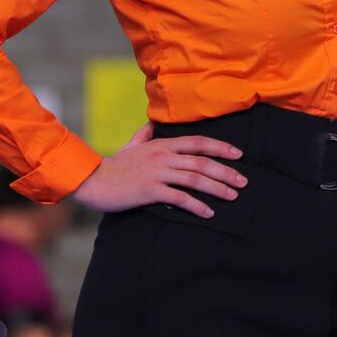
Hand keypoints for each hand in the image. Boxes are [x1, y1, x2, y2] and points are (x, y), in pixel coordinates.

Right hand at [70, 123, 246, 218]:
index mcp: (162, 144)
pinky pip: (179, 198)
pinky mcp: (150, 190)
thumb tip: (152, 124)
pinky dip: (196, 205)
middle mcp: (163, 156)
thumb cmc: (114, 165)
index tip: (239, 154)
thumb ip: (145, 134)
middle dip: (226, 172)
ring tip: (233, 196)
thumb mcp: (132, 145)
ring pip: (195, 179)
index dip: (221, 147)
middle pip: (202, 162)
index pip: (199, 142)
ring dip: (217, 188)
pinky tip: (209, 212)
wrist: (93, 181)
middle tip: (243, 182)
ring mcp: (157, 173)